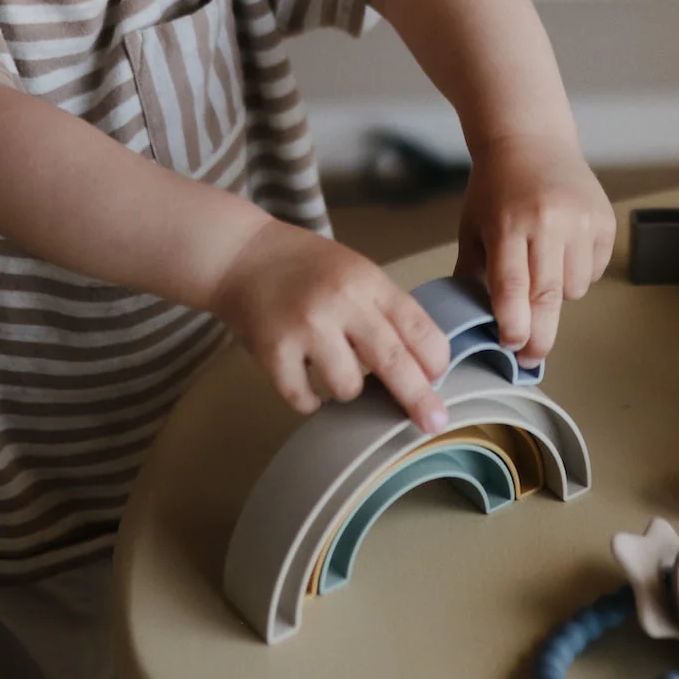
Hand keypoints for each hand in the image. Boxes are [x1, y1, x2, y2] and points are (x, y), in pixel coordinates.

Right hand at [211, 220, 451, 432]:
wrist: (239, 255)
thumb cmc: (306, 266)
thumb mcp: (355, 271)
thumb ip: (385, 310)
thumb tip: (423, 367)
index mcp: (367, 280)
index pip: (417, 326)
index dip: (436, 359)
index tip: (440, 379)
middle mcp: (340, 302)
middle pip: (392, 361)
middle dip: (419, 398)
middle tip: (435, 423)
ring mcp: (306, 328)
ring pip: (348, 387)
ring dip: (347, 389)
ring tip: (333, 367)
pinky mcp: (273, 352)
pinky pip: (305, 399)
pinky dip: (311, 402)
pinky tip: (309, 388)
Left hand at [455, 132, 615, 364]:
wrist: (531, 140)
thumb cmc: (496, 186)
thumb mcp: (472, 225)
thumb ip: (471, 271)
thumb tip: (471, 320)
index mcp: (507, 224)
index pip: (511, 288)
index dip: (513, 327)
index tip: (511, 349)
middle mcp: (548, 222)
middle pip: (548, 297)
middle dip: (540, 336)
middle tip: (531, 356)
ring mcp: (581, 221)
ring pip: (575, 289)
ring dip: (558, 294)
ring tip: (542, 267)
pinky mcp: (604, 220)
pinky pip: (595, 270)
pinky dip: (580, 272)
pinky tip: (563, 249)